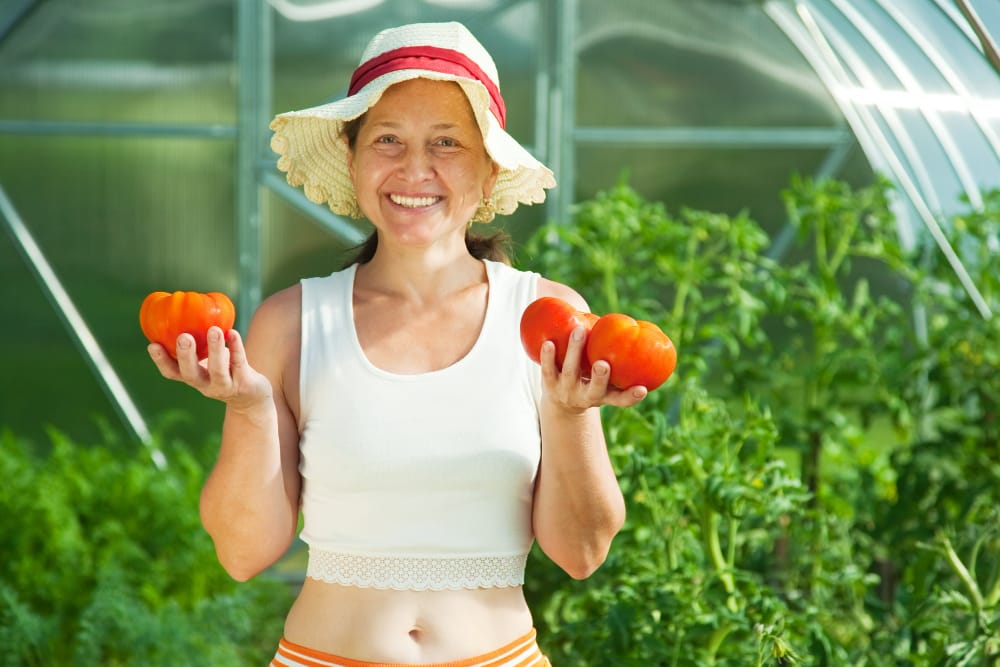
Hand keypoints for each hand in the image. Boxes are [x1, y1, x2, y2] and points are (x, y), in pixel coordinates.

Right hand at [147, 326, 272, 411]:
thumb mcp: (208, 361)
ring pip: (218, 370)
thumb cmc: (225, 370)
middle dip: (186, 356)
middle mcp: (206, 385)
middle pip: (191, 374)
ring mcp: (225, 386)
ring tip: (214, 329)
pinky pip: (239, 363)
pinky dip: (235, 347)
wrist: (252, 396)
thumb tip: (185, 309)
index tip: (152, 344)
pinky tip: (232, 333)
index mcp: (193, 378)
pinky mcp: (244, 383)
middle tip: (184, 336)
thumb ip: (198, 345)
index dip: (161, 361)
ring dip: (215, 350)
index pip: (172, 373)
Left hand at [539, 325, 647, 413]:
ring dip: (575, 351)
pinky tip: (548, 342)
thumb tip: (636, 328)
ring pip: (570, 371)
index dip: (632, 396)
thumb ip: (619, 363)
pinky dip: (547, 356)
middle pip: (594, 389)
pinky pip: (547, 369)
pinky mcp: (549, 384)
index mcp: (604, 397)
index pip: (621, 400)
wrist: (561, 405)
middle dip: (599, 377)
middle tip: (603, 364)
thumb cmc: (593, 384)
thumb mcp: (607, 382)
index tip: (643, 389)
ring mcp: (566, 390)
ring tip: (579, 330)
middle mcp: (586, 396)